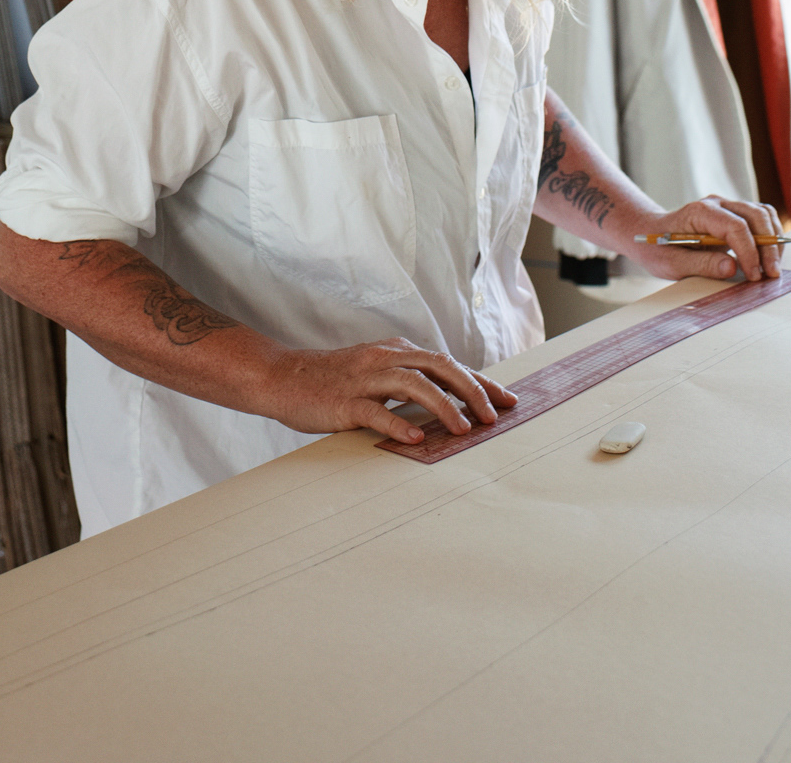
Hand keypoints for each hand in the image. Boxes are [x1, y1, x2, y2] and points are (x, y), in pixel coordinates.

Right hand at [252, 338, 518, 446]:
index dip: (479, 381)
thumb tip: (447, 400)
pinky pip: (375, 411)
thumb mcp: (375, 371)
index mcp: (395, 351)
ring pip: (413, 384)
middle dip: (471, 389)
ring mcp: (364, 379)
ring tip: (465, 429)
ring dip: (443, 406)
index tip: (506, 400)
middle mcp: (384, 358)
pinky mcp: (345, 401)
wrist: (284, 377)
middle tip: (495, 415)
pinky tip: (416, 438)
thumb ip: (407, 381)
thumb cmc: (334, 381)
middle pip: (438, 366)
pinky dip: (398, 423)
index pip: (446, 363)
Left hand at [637, 195, 784, 283]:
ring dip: (773, 240)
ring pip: (763, 213)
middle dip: (768, 246)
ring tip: (772, 268)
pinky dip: (770, 236)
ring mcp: (727, 206)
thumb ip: (702, 265)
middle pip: (755, 215)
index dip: (749, 251)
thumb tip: (732, 268)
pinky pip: (761, 219)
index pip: (735, 226)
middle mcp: (717, 203)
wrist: (651, 234)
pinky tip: (768, 257)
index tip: (754, 275)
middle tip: (771, 274)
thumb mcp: (673, 263)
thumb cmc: (659, 248)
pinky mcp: (734, 215)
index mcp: (701, 212)